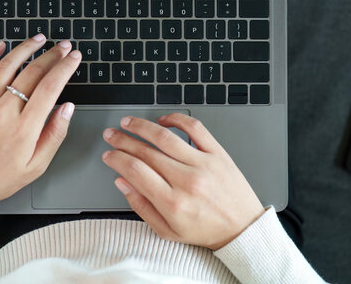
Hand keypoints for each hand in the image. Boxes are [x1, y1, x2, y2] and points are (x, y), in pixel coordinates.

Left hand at [0, 34, 81, 207]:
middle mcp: (4, 112)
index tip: (74, 58)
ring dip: (25, 49)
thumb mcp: (37, 165)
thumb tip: (67, 108)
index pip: (50, 87)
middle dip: (52, 55)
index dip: (65, 68)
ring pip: (7, 67)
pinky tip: (0, 46)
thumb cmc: (1, 177)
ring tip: (39, 39)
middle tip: (64, 47)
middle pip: (32, 73)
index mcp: (24, 129)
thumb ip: (55, 134)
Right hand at [102, 113, 264, 250]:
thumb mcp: (167, 230)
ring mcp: (203, 164)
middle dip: (123, 141)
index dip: (117, 159)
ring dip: (142, 127)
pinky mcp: (218, 154)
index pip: (135, 171)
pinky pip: (195, 128)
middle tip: (111, 135)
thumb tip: (122, 181)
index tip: (109, 155)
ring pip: (166, 137)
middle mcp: (187, 181)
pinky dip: (177, 119)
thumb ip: (141, 206)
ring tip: (128, 123)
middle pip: (146, 152)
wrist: (242, 228)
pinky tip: (163, 120)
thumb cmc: (205, 230)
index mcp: (173, 202)